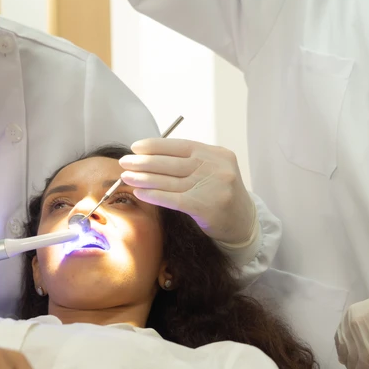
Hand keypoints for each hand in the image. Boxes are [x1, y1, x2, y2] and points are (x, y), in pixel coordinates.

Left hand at [119, 138, 254, 243]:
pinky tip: (139, 192)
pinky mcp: (205, 206)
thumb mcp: (212, 170)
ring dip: (144, 178)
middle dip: (144, 162)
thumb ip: (189, 161)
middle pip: (172, 163)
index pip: (181, 145)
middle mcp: (215, 168)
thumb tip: (151, 155)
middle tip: (124, 161)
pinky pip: (172, 199)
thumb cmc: (221, 194)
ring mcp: (212, 187)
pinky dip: (154, 195)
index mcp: (216, 154)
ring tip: (126, 176)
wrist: (244, 223)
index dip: (156, 146)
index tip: (136, 147)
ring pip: (170, 181)